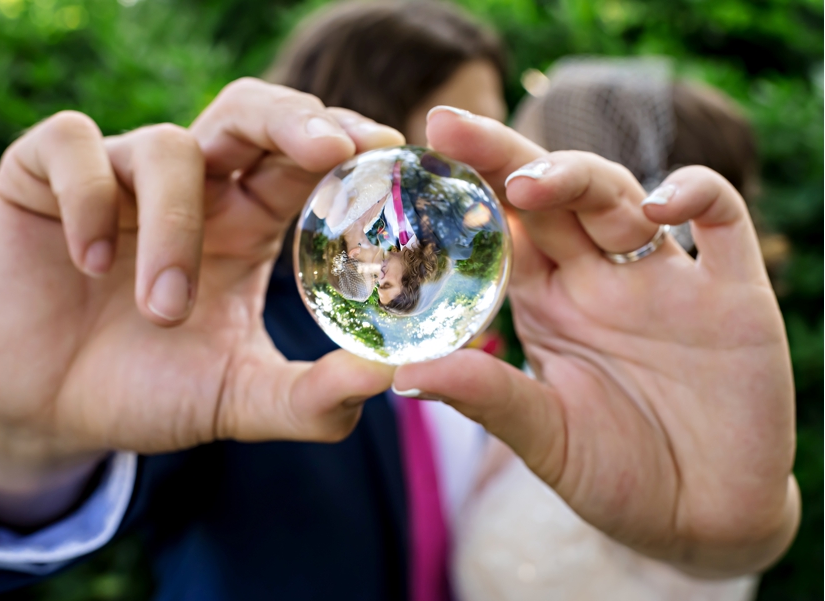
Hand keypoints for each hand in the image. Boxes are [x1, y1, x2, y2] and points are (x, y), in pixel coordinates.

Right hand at [0, 79, 403, 525]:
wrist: (47, 413)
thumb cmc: (152, 392)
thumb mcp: (240, 399)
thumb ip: (313, 399)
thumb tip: (389, 376)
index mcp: (248, 222)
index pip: (304, 158)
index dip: (345, 144)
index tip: (385, 151)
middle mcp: (194, 188)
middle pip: (249, 111)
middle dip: (293, 118)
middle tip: (329, 149)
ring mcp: (120, 177)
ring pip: (166, 147)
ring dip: (175, 227)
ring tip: (163, 311)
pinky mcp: (42, 178)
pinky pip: (71, 144)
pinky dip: (87, 197)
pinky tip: (90, 264)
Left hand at [393, 108, 797, 575]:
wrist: (704, 519)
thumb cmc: (616, 476)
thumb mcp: (544, 439)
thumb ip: (487, 398)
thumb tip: (403, 374)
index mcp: (550, 303)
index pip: (503, 229)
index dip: (464, 192)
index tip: (416, 160)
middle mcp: (601, 280)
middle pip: (551, 196)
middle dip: (502, 156)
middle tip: (449, 126)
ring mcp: (666, 281)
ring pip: (621, 196)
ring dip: (577, 175)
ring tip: (528, 178)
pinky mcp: (734, 294)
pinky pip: (723, 219)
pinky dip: (695, 195)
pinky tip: (658, 207)